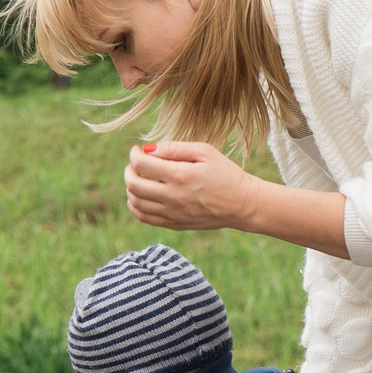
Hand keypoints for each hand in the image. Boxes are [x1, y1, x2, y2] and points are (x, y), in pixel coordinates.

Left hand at [124, 141, 260, 232]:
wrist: (242, 204)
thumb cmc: (226, 173)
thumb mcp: (205, 152)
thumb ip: (175, 148)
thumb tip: (148, 149)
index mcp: (180, 175)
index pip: (141, 164)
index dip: (134, 154)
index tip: (138, 150)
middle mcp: (173, 196)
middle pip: (133, 185)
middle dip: (128, 171)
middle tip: (136, 164)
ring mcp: (172, 213)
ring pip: (135, 202)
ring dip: (130, 188)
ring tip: (139, 179)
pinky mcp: (175, 224)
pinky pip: (144, 217)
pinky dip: (136, 206)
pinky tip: (141, 196)